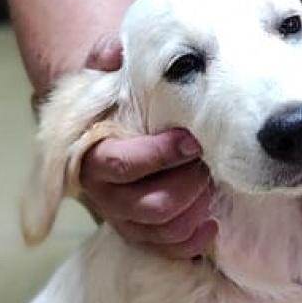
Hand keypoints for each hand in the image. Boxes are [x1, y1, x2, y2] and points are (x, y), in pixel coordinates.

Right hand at [80, 39, 216, 258]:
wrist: (113, 124)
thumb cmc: (118, 98)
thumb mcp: (108, 72)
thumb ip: (106, 56)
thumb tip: (112, 52)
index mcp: (91, 154)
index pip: (122, 163)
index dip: (160, 155)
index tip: (192, 140)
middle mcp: (103, 192)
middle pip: (148, 204)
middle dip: (187, 185)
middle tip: (207, 163)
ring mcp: (122, 217)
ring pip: (162, 229)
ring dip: (194, 210)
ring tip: (210, 186)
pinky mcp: (140, 234)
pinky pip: (167, 250)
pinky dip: (193, 240)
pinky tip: (210, 222)